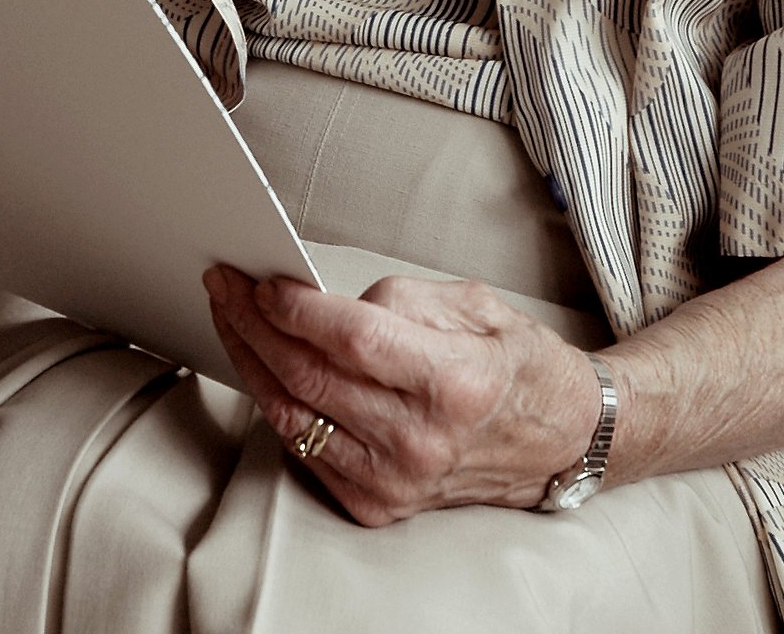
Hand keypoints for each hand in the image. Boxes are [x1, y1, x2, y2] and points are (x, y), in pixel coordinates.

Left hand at [204, 263, 602, 524]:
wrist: (560, 440)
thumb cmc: (518, 366)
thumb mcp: (474, 305)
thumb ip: (399, 299)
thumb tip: (328, 300)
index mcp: (452, 382)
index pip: (352, 341)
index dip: (297, 308)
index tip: (261, 279)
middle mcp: (420, 440)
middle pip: (309, 376)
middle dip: (253, 324)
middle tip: (224, 285)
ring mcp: (395, 480)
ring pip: (294, 414)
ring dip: (250, 361)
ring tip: (229, 318)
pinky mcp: (377, 504)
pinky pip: (304, 447)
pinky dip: (275, 402)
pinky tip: (260, 364)